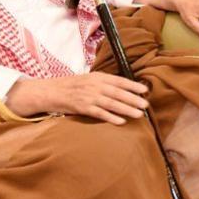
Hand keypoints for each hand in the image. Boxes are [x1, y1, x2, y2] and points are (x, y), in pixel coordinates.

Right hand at [6, 73, 149, 123]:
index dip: (133, 85)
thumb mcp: (90, 79)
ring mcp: (89, 97)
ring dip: (126, 109)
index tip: (145, 90)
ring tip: (138, 114)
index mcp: (99, 77)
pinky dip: (111, 117)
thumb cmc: (73, 85)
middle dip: (133, 99)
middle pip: (118, 93)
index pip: (119, 80)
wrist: (52, 91)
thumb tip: (123, 88)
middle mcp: (95, 86)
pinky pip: (99, 113)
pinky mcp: (83, 108)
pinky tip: (121, 121)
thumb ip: (105, 82)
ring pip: (112, 104)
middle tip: (146, 104)